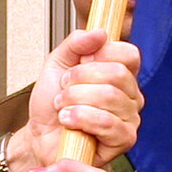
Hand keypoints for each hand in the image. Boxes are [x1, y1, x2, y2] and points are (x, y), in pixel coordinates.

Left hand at [23, 28, 142, 164]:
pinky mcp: (124, 139)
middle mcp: (131, 95)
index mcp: (121, 74)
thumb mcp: (57, 64)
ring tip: (62, 107)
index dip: (100, 54)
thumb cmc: (53, 105)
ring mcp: (130, 118)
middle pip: (117, 73)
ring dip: (75, 99)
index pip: (128, 53)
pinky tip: (67, 121)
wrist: (40, 136)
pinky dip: (80, 118)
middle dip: (80, 78)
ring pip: (109, 96)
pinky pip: (107, 122)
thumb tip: (100, 32)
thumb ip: (76, 43)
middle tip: (64, 89)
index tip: (78, 64)